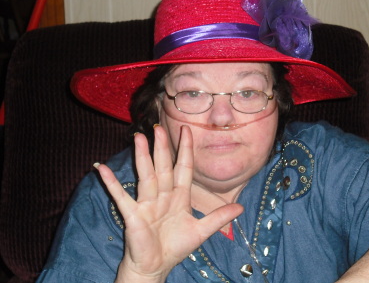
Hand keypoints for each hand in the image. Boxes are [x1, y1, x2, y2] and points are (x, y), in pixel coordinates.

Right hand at [97, 125, 243, 282]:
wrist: (155, 267)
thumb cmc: (175, 246)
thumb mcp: (202, 231)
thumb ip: (219, 217)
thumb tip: (241, 208)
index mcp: (179, 196)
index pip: (184, 167)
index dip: (186, 149)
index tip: (188, 129)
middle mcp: (163, 195)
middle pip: (163, 166)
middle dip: (162, 147)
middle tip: (159, 127)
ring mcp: (146, 203)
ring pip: (145, 175)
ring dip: (142, 157)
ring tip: (139, 137)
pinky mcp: (132, 214)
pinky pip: (120, 196)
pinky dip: (111, 183)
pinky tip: (102, 167)